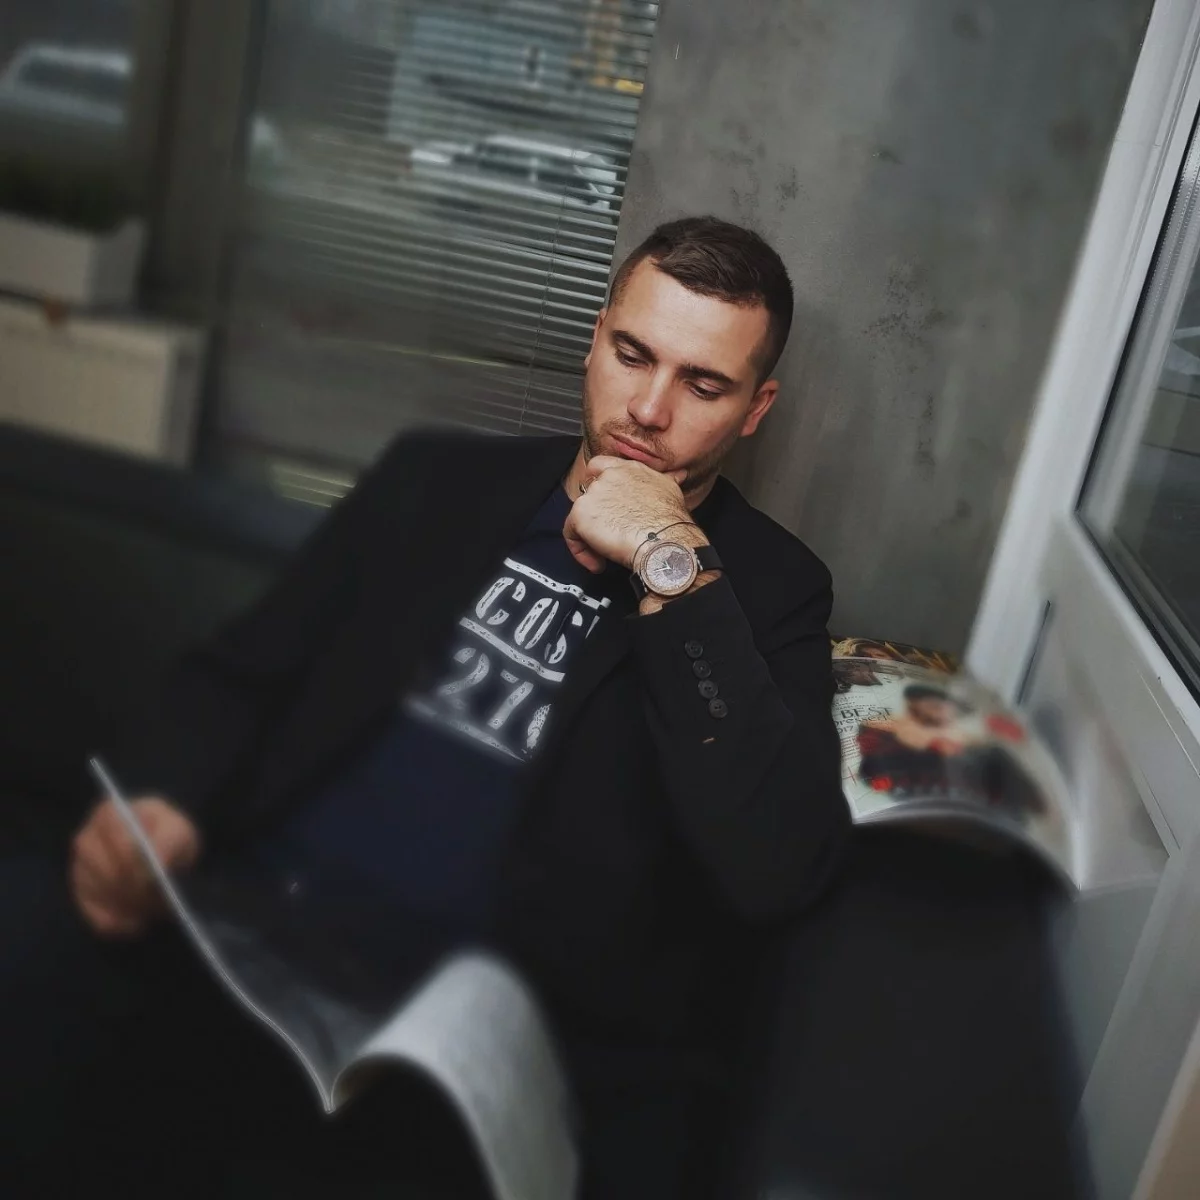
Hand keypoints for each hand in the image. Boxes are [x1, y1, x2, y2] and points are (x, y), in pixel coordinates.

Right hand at [70, 797, 200, 936]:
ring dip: (129, 907)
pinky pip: (93, 916)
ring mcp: (80, 868)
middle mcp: (87, 838)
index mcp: (110, 813)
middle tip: (159, 900)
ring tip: (153, 908)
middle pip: (106, 871)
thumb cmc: (169, 835)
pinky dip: (118, 924)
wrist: (163, 853)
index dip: (139, 867)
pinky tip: (137, 924)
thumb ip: (168, 844)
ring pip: (100, 895)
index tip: (156, 880)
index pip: (121, 845)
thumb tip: (150, 872)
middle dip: (135, 890)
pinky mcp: (81, 895)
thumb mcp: (179, 832)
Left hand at [564, 455, 693, 572]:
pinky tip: (597, 564)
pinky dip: (581, 551)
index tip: (604, 507)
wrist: (663, 539)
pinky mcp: (580, 514)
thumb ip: (666, 481)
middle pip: (589, 495)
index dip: (597, 486)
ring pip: (581, 516)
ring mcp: (593, 494)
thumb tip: (678, 475)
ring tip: (606, 556)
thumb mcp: (671, 491)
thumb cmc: (671, 521)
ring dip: (591, 537)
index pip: (600, 467)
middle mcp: (608, 476)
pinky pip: (571, 534)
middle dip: (597, 517)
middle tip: (611, 536)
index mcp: (629, 469)